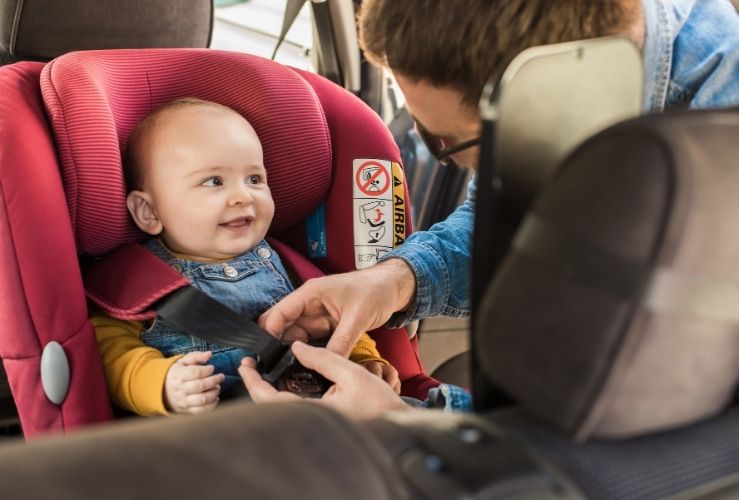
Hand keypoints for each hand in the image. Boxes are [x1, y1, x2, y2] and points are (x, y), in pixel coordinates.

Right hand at [164, 351, 224, 414]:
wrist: (164, 390)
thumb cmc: (178, 373)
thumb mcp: (183, 362)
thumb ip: (196, 356)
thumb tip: (209, 354)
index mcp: (179, 375)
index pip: (194, 372)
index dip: (206, 370)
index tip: (212, 367)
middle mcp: (181, 389)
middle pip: (200, 386)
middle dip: (214, 380)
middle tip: (220, 377)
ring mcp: (184, 400)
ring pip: (202, 399)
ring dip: (214, 393)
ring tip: (217, 387)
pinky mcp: (187, 409)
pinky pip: (201, 410)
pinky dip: (212, 405)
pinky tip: (215, 397)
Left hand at [239, 342, 411, 418]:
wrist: (397, 422)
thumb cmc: (379, 402)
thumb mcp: (352, 373)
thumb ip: (323, 358)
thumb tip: (297, 347)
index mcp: (315, 412)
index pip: (271, 399)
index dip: (254, 382)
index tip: (246, 365)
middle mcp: (310, 421)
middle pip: (270, 407)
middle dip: (256, 385)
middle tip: (250, 365)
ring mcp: (314, 424)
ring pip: (281, 408)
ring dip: (268, 390)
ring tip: (263, 369)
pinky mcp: (320, 422)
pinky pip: (293, 409)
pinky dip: (283, 394)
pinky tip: (285, 380)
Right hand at [259, 258, 415, 355]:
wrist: (392, 288)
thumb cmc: (375, 291)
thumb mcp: (358, 317)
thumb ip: (341, 342)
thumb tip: (327, 364)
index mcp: (310, 294)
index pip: (279, 313)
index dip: (269, 334)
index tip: (266, 357)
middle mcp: (309, 305)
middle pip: (282, 327)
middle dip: (277, 347)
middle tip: (276, 370)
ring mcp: (316, 316)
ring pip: (295, 337)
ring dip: (293, 353)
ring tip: (289, 373)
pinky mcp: (325, 326)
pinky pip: (310, 342)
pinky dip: (308, 353)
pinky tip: (306, 368)